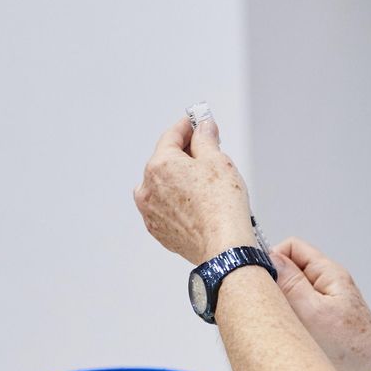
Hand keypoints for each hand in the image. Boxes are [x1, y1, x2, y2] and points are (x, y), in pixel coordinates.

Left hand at [134, 117, 254, 264]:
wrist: (223, 247)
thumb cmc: (222, 207)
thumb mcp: (218, 161)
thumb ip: (206, 139)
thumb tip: (203, 128)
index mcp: (159, 165)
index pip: (171, 136)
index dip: (186, 126)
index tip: (195, 122)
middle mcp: (147, 188)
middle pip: (165, 160)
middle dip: (184, 154)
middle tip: (206, 151)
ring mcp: (150, 211)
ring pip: (163, 185)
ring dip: (179, 178)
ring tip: (204, 183)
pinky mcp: (158, 230)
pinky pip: (165, 206)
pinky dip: (177, 200)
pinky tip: (197, 203)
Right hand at [272, 237, 370, 370]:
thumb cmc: (351, 347)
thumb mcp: (313, 312)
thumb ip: (290, 283)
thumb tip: (269, 257)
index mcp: (328, 273)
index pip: (292, 248)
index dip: (271, 258)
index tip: (257, 279)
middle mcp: (326, 284)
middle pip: (289, 269)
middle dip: (272, 284)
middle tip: (263, 305)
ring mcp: (323, 303)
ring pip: (290, 292)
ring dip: (279, 304)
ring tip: (275, 323)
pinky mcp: (321, 322)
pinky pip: (296, 310)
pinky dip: (286, 318)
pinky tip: (283, 333)